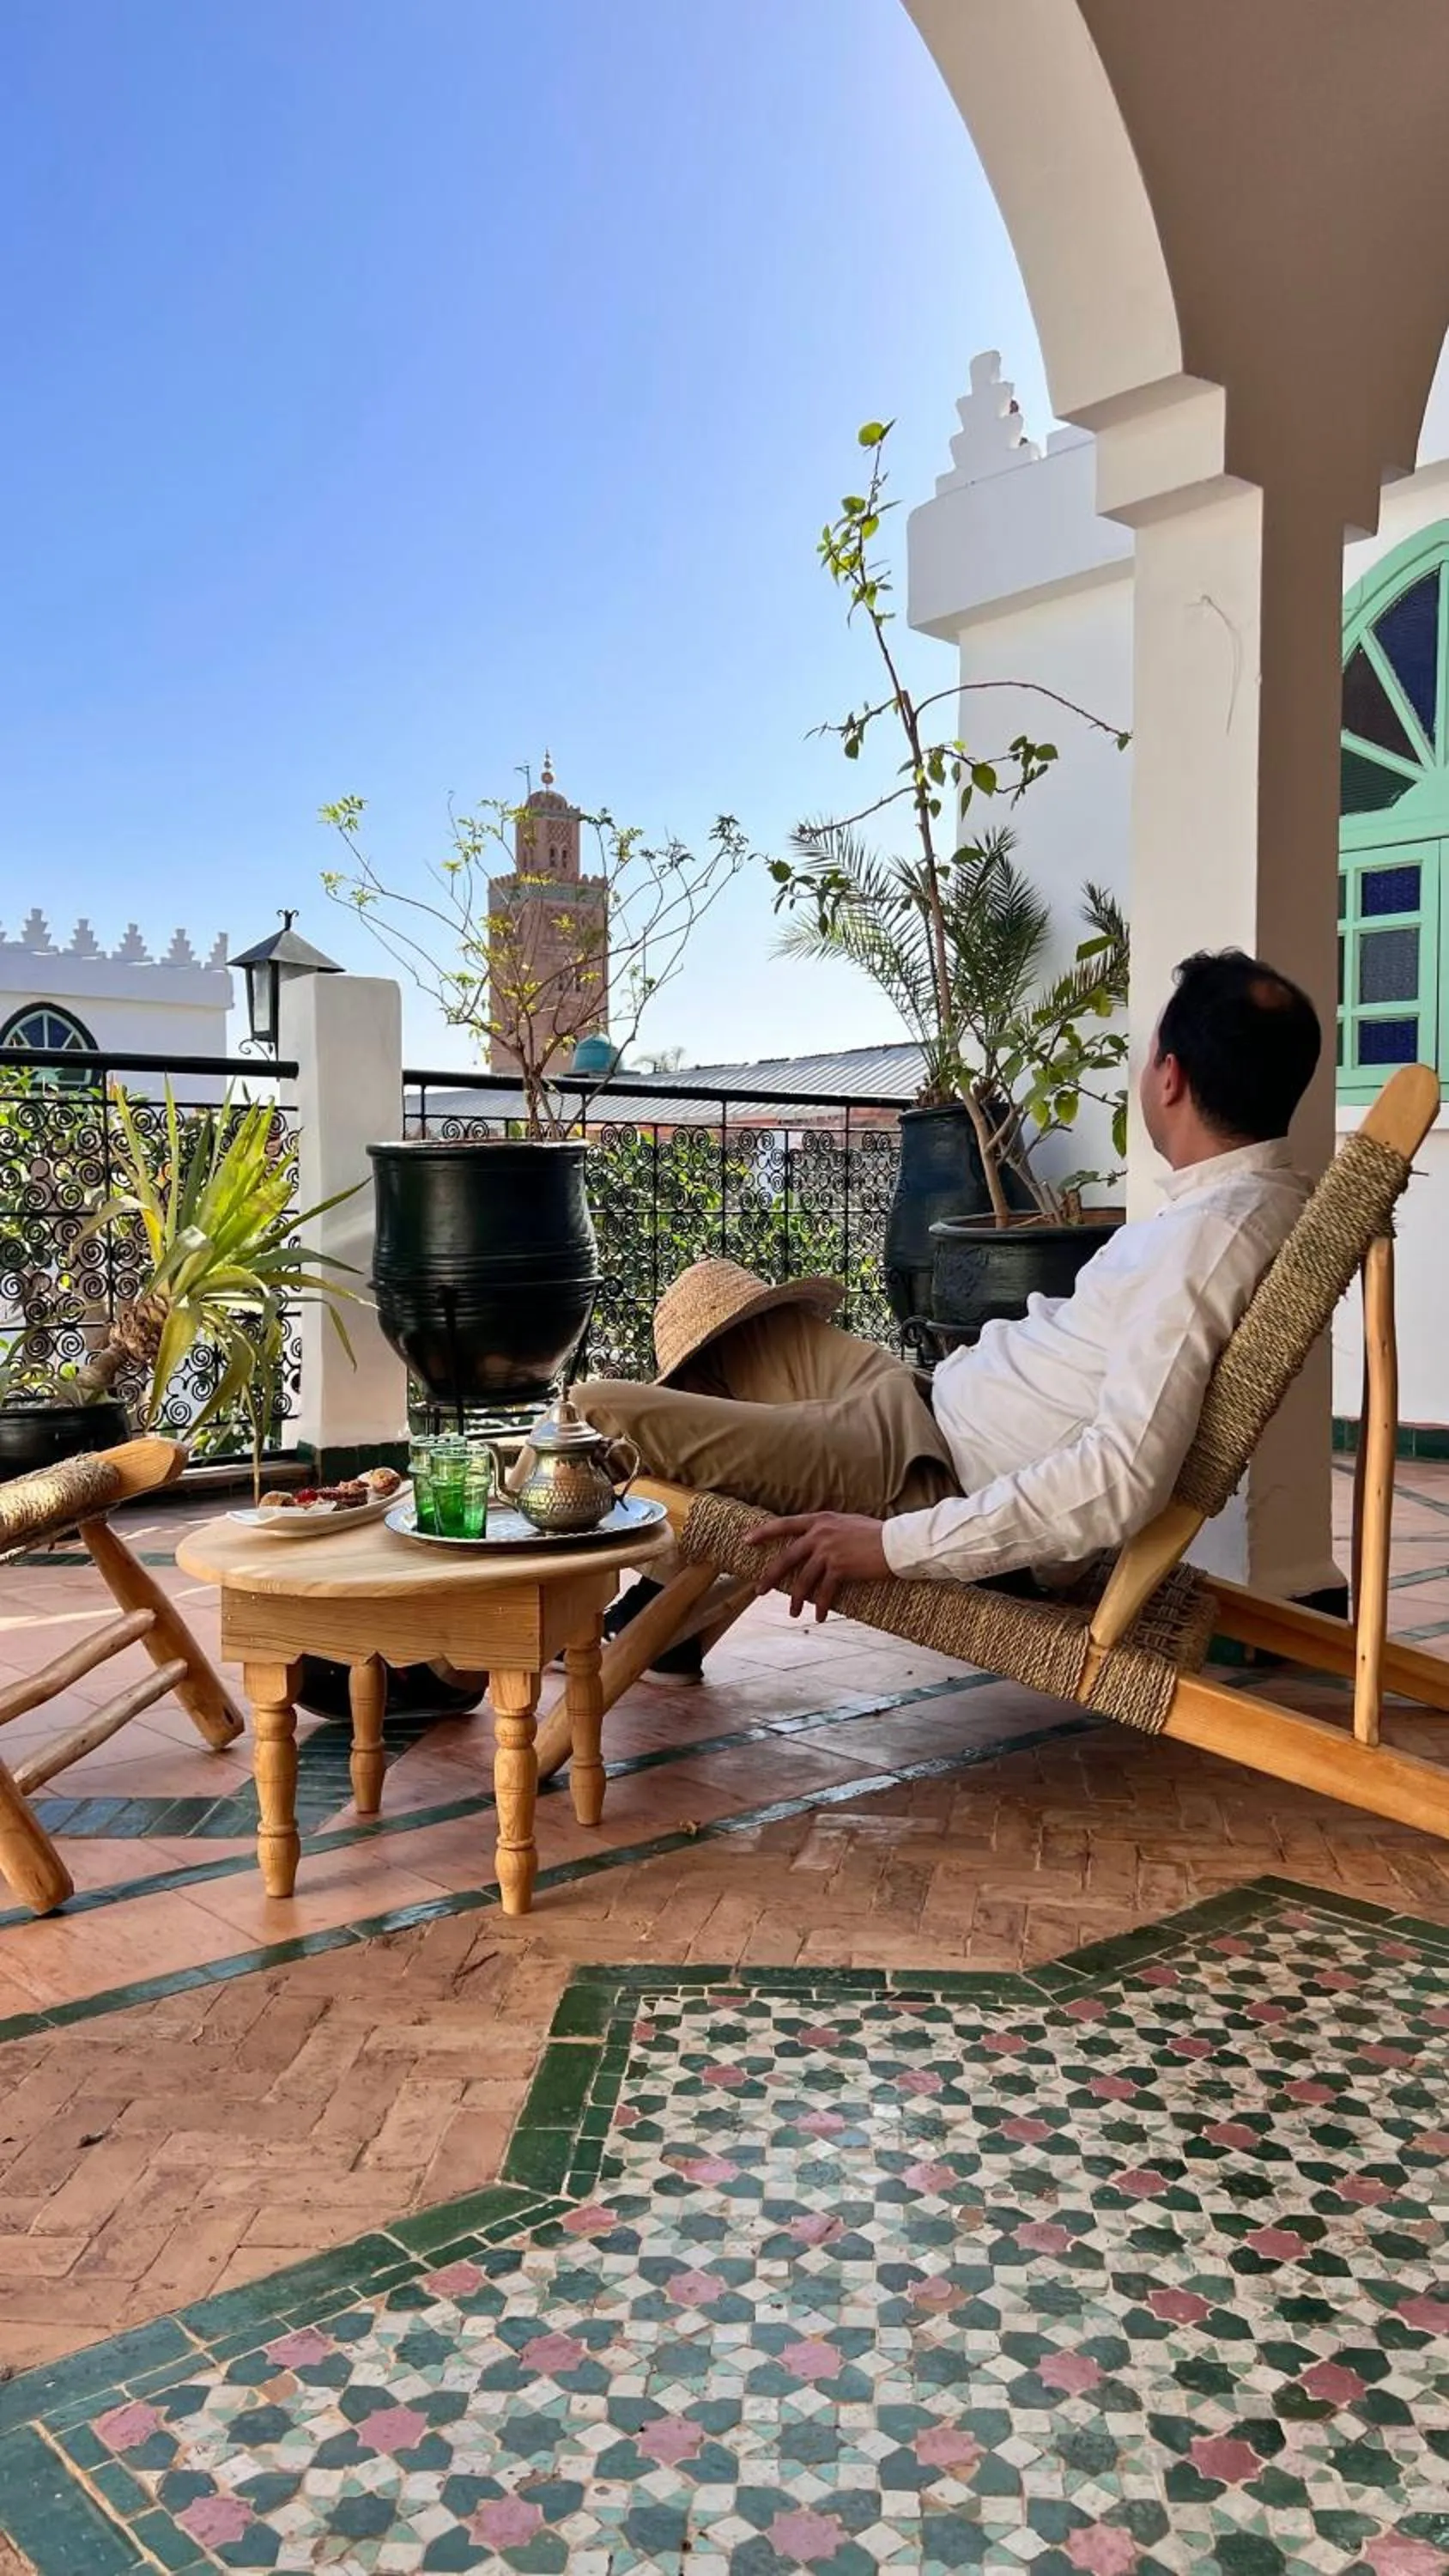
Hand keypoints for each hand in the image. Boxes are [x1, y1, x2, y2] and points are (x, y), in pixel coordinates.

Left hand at [746, 1511, 889, 1619]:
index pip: (784, 1525)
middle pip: (786, 1557)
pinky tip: (818, 1616)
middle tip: (759, 1590)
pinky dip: (819, 1606)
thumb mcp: (847, 1523)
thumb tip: (815, 1544)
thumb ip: (828, 1530)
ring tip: (793, 1613)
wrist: (897, 1543)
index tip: (746, 1541)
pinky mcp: (839, 1568)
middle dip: (770, 1576)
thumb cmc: (877, 1534)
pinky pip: (823, 1592)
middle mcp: (820, 1534)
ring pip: (803, 1579)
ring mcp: (828, 1551)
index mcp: (820, 1520)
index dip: (763, 1533)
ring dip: (797, 1599)